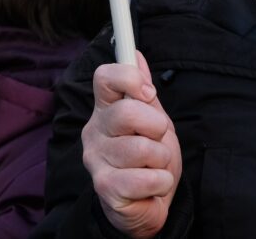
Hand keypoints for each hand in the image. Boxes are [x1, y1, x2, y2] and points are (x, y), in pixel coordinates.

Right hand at [82, 51, 180, 238]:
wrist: (149, 201)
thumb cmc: (149, 158)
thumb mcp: (153, 118)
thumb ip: (144, 89)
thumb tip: (136, 55)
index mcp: (105, 109)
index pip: (104, 76)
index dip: (130, 78)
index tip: (148, 92)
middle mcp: (93, 131)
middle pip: (128, 111)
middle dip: (157, 127)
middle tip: (156, 139)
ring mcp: (95, 160)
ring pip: (143, 148)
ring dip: (161, 159)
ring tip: (153, 165)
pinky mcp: (105, 187)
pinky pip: (148, 177)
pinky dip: (161, 181)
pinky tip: (152, 184)